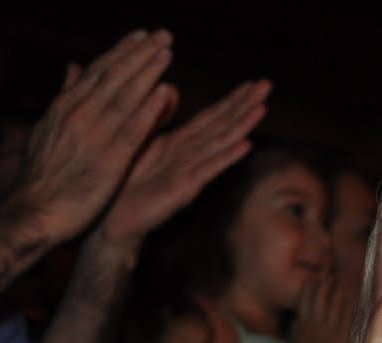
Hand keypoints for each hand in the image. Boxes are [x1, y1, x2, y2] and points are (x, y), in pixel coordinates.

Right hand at [4, 30, 179, 246]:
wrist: (34, 211)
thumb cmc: (41, 177)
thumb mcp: (47, 129)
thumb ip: (65, 98)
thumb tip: (72, 68)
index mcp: (65, 107)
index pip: (97, 72)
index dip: (120, 52)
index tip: (140, 37)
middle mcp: (79, 113)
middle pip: (113, 75)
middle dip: (139, 53)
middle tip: (163, 35)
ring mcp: (95, 135)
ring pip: (125, 95)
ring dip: (148, 71)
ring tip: (168, 52)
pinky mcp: (110, 159)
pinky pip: (133, 128)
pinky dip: (149, 108)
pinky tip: (165, 92)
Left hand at [101, 79, 270, 247]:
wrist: (113, 220)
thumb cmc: (124, 183)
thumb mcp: (140, 141)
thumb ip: (157, 116)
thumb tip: (170, 86)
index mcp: (179, 144)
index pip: (212, 117)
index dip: (232, 99)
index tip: (252, 83)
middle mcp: (189, 156)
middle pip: (222, 126)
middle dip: (245, 106)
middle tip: (267, 85)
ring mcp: (189, 173)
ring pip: (220, 144)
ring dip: (242, 126)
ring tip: (262, 108)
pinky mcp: (183, 189)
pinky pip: (207, 169)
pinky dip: (226, 157)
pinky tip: (245, 145)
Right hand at [288, 271, 352, 342]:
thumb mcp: (294, 341)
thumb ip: (297, 328)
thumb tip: (298, 320)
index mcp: (303, 323)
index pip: (305, 299)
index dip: (311, 286)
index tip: (314, 276)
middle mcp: (315, 323)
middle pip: (319, 297)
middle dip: (324, 280)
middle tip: (328, 266)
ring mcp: (327, 330)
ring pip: (333, 304)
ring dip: (337, 289)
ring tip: (341, 277)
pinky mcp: (339, 339)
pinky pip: (346, 319)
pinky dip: (349, 307)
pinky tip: (353, 297)